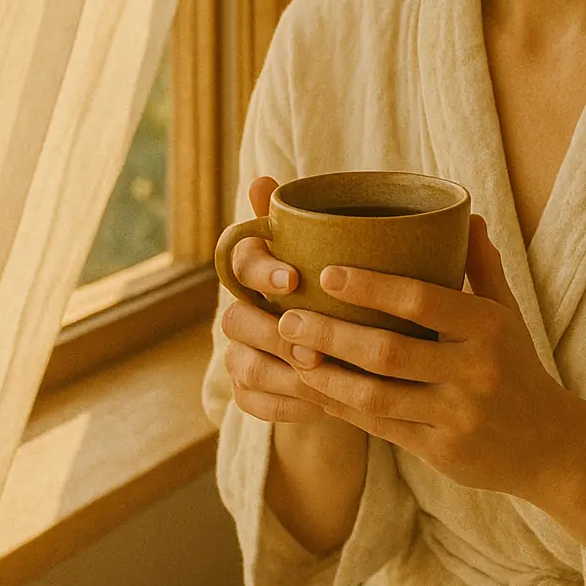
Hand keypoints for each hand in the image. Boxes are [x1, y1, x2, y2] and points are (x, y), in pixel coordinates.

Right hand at [219, 176, 363, 432]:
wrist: (352, 349)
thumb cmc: (349, 289)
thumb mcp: (347, 255)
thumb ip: (321, 221)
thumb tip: (270, 179)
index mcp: (260, 268)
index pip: (241, 260)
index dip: (262, 270)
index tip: (293, 278)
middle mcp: (242, 309)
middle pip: (233, 320)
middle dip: (271, 333)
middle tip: (312, 343)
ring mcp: (241, 352)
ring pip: (243, 365)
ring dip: (282, 374)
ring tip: (323, 376)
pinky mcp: (249, 391)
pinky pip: (253, 402)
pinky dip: (287, 406)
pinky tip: (323, 406)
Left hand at [276, 214, 568, 498]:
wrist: (550, 445)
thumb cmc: (518, 366)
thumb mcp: (508, 314)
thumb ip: (481, 267)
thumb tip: (466, 215)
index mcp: (488, 327)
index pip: (421, 300)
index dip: (371, 288)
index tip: (327, 274)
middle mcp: (473, 371)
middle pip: (388, 352)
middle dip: (331, 335)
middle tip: (286, 318)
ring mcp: (457, 415)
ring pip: (377, 396)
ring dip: (327, 376)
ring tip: (291, 355)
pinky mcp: (442, 451)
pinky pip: (381, 428)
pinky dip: (344, 408)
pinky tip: (316, 390)